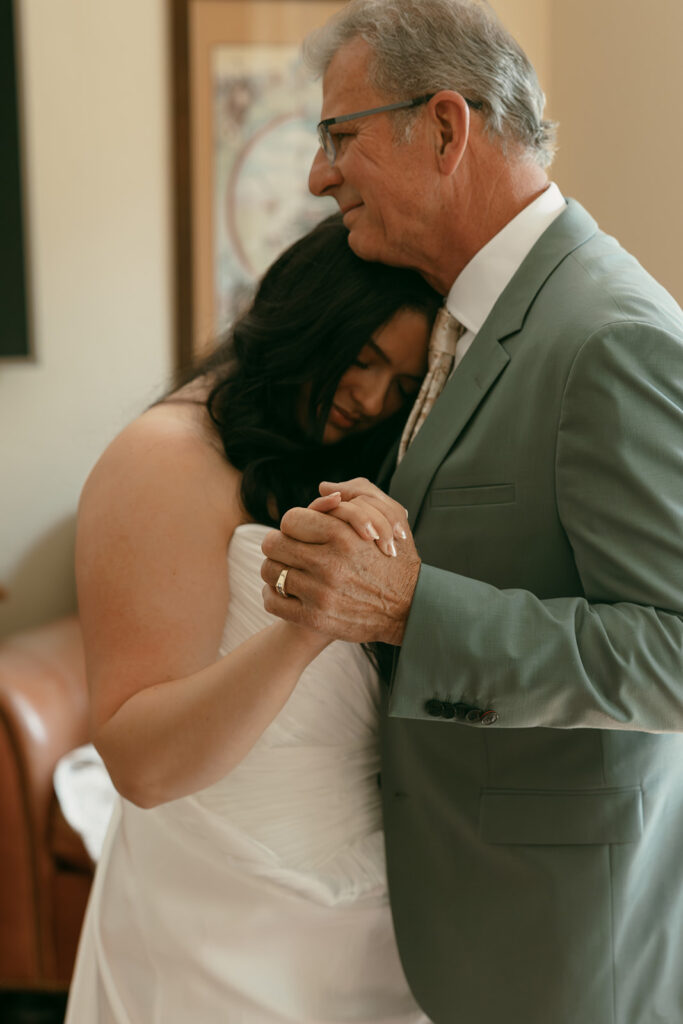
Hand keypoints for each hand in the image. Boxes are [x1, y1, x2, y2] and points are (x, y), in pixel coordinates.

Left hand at [261, 483, 419, 644]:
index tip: (300, 532)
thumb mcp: (389, 519)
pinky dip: (274, 595)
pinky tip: (288, 593)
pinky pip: (272, 601)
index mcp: (343, 535)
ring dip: (276, 569)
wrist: (410, 609)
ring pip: (270, 571)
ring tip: (290, 571)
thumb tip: (323, 489)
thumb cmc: (395, 560)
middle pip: (273, 544)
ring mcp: (320, 593)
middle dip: (280, 545)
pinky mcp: (315, 618)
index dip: (294, 524)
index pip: (290, 520)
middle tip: (290, 550)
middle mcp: (329, 564)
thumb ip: (358, 496)